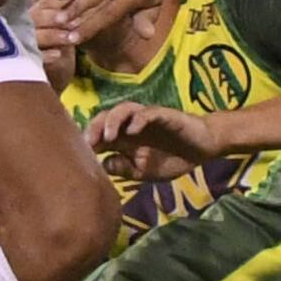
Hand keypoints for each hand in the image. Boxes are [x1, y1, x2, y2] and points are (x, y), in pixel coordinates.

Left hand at [85, 101, 229, 180]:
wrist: (202, 148)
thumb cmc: (172, 158)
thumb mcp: (144, 171)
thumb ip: (124, 168)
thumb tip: (103, 165)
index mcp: (123, 138)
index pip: (99, 134)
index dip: (88, 141)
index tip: (77, 154)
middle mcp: (130, 125)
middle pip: (105, 117)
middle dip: (94, 128)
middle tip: (89, 143)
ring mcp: (146, 118)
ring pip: (123, 109)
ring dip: (113, 121)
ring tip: (109, 137)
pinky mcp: (164, 114)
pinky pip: (148, 112)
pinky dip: (138, 119)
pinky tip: (133, 130)